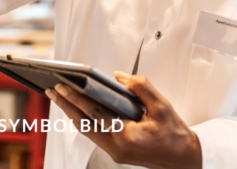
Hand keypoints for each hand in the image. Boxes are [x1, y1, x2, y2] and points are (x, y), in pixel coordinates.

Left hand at [46, 72, 201, 168]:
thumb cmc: (174, 135)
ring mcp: (115, 152)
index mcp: (127, 136)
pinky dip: (85, 121)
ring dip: (73, 113)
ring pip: (87, 131)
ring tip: (61, 97)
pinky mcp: (116, 153)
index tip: (63, 86)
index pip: (95, 113)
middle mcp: (117, 147)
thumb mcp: (162, 106)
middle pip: (84, 124)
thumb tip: (120, 77)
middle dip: (66, 105)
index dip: (77, 98)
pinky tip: (79, 109)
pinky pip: (95, 135)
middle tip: (53, 89)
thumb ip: (141, 88)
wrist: (184, 159)